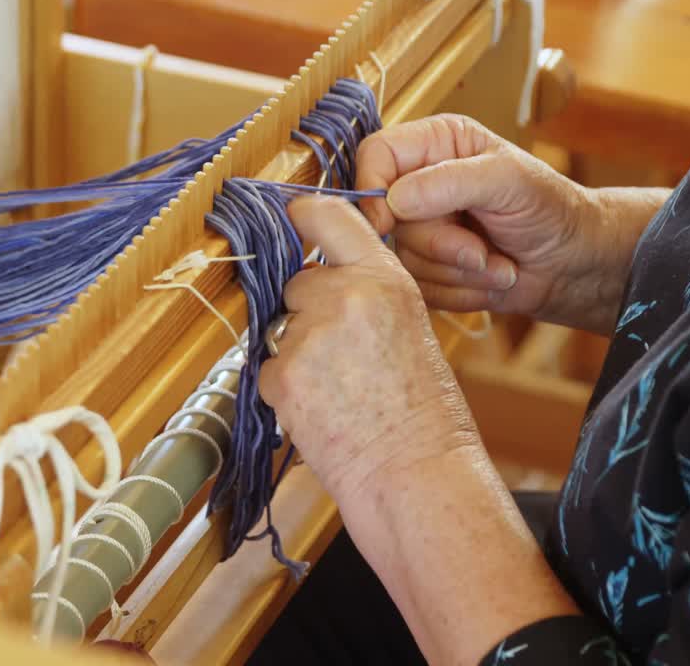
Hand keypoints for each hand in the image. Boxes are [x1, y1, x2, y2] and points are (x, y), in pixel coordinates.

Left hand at [257, 196, 474, 500]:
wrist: (415, 473)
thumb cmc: (422, 413)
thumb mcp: (408, 328)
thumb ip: (366, 296)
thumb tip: (318, 285)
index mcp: (385, 279)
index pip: (330, 217)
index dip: (303, 216)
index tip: (291, 217)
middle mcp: (344, 296)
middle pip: (297, 282)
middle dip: (306, 312)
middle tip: (341, 357)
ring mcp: (308, 335)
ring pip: (279, 329)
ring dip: (295, 354)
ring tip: (338, 390)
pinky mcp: (281, 374)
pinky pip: (267, 369)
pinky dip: (285, 390)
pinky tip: (322, 410)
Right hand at [357, 114, 666, 334]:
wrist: (573, 264)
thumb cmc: (551, 209)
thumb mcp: (508, 181)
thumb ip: (449, 181)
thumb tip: (392, 200)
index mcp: (434, 144)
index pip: (374, 154)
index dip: (371, 188)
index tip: (386, 222)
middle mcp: (420, 183)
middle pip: (384, 218)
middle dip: (439, 243)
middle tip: (480, 248)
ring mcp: (422, 229)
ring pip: (401, 258)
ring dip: (456, 270)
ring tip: (495, 262)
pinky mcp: (427, 268)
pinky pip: (417, 287)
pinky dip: (458, 291)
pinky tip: (489, 278)